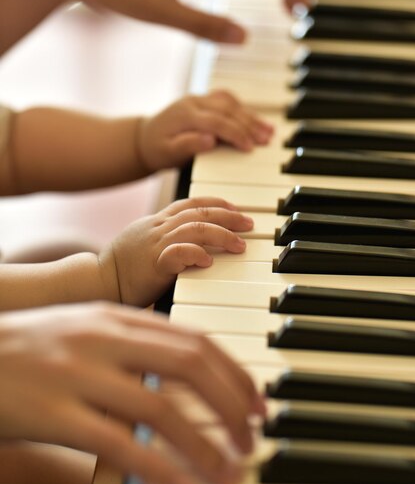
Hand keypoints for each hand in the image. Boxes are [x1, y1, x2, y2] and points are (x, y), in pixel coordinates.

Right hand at [0, 302, 264, 483]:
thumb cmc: (36, 350)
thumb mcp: (90, 333)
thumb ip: (138, 346)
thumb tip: (193, 375)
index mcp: (117, 318)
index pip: (195, 339)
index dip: (234, 373)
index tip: (257, 403)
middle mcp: (102, 339)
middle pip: (189, 365)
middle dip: (232, 404)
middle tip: (252, 438)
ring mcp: (76, 374)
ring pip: (159, 407)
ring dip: (205, 446)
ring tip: (228, 472)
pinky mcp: (51, 413)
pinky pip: (116, 443)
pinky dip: (157, 468)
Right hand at [100, 197, 252, 306]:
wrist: (96, 281)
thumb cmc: (123, 267)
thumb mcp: (146, 243)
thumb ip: (169, 237)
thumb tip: (197, 243)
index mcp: (157, 221)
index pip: (192, 203)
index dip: (217, 203)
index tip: (236, 209)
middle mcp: (158, 227)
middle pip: (200, 212)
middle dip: (228, 216)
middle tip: (249, 223)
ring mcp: (155, 244)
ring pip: (194, 228)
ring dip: (222, 235)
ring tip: (240, 244)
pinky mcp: (153, 264)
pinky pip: (178, 252)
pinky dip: (196, 253)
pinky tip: (209, 261)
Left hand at [137, 90, 274, 171]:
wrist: (144, 139)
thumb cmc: (157, 150)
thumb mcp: (168, 153)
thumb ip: (188, 145)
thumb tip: (210, 140)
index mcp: (185, 115)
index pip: (217, 122)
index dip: (235, 133)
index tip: (250, 147)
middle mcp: (193, 102)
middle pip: (228, 110)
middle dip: (250, 124)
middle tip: (267, 139)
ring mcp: (199, 99)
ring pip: (231, 102)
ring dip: (251, 116)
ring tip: (269, 130)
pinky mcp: (204, 100)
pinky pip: (228, 100)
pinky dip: (244, 109)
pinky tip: (257, 120)